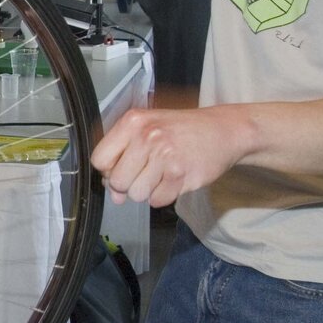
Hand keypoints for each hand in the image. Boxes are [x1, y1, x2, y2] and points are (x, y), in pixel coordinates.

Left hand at [90, 106, 251, 206]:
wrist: (223, 130)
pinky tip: (174, 179)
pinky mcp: (181, 173)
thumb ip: (124, 158)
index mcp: (132, 121)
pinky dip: (164, 196)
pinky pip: (157, 201)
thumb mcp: (147, 130)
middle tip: (146, 172)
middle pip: (117, 181)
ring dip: (148, 191)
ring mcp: (164, 155)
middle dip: (128, 184)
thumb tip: (113, 195)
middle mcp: (146, 136)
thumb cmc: (181, 131)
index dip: (109, 170)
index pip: (99, 159)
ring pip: (136, 194)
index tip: (122, 168)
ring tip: (162, 174)